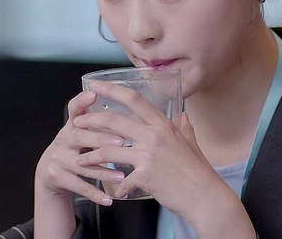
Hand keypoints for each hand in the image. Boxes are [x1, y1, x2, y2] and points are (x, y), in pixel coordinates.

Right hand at [34, 90, 126, 206]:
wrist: (50, 172)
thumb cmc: (77, 147)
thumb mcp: (84, 132)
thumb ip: (101, 121)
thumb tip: (134, 109)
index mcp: (72, 125)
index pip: (74, 108)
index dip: (82, 100)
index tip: (94, 93)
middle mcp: (63, 139)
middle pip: (81, 137)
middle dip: (100, 139)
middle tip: (120, 142)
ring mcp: (59, 159)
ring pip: (83, 165)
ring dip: (103, 171)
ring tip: (122, 176)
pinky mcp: (58, 177)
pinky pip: (79, 186)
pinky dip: (95, 193)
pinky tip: (109, 199)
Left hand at [73, 82, 228, 217]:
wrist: (203, 194)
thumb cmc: (198, 170)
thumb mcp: (190, 142)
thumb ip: (183, 127)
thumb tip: (182, 115)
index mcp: (163, 124)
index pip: (134, 99)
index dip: (112, 90)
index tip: (96, 86)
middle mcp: (154, 136)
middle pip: (114, 120)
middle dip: (90, 121)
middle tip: (78, 123)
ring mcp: (148, 155)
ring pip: (108, 149)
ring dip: (90, 155)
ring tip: (81, 158)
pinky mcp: (144, 175)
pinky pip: (122, 180)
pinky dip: (117, 186)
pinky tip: (116, 190)